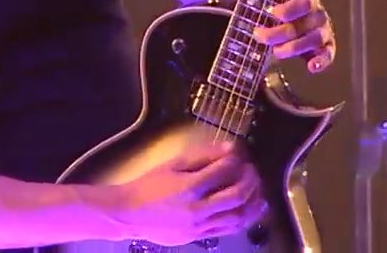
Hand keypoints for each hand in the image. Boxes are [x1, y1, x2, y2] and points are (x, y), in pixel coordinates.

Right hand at [98, 141, 265, 244]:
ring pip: (236, 217)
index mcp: (189, 187)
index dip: (236, 160)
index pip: (224, 171)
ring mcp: (198, 227)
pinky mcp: (197, 238)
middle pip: (236, 196)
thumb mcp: (173, 164)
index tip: (239, 154)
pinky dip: (241, 219)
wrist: (128, 213)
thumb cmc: (148, 185)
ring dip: (252, 203)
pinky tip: (247, 210)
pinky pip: (227, 230)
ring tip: (259, 192)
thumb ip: (203, 155)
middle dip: (250, 181)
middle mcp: (197, 209)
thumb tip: (230, 147)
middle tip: (252, 171)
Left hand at [247, 0, 336, 72]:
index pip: (303, 1)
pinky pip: (328, 54)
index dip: (289, 8)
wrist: (282, 9)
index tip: (271, 13)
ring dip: (296, 48)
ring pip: (315, 40)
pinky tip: (312, 67)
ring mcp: (321, 29)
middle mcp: (316, 11)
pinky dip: (323, 61)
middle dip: (282, 32)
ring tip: (276, 53)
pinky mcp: (322, 46)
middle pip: (306, 24)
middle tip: (259, 35)